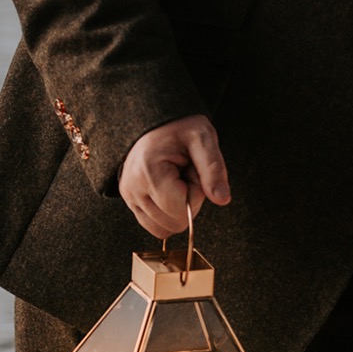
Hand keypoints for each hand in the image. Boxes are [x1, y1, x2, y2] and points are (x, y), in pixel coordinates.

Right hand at [118, 115, 229, 237]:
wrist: (157, 122)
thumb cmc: (180, 128)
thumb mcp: (203, 139)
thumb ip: (214, 170)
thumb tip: (223, 199)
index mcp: (149, 171)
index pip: (181, 209)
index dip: (196, 193)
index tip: (191, 169)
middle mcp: (133, 187)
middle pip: (174, 223)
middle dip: (187, 201)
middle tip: (184, 174)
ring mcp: (129, 197)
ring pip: (165, 229)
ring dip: (177, 208)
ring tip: (176, 179)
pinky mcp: (130, 202)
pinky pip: (155, 227)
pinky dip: (167, 214)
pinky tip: (168, 189)